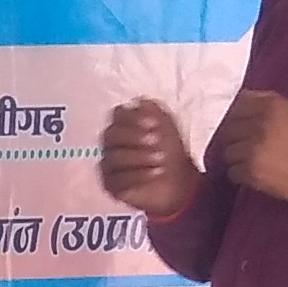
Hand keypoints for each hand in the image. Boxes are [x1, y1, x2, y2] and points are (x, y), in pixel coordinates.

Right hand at [100, 99, 204, 218]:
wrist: (178, 181)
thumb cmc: (170, 150)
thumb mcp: (167, 126)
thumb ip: (155, 111)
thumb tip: (140, 101)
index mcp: (123, 124)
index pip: (118, 114)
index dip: (134, 117)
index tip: (154, 123)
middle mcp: (111, 143)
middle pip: (112, 134)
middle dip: (135, 136)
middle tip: (158, 140)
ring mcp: (109, 164)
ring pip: (114, 157)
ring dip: (140, 156)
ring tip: (161, 158)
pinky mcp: (111, 185)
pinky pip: (118, 180)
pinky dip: (138, 175)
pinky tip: (155, 172)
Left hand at [211, 88, 287, 205]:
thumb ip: (269, 104)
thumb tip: (242, 100)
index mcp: (272, 106)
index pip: (239, 104)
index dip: (238, 115)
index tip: (242, 123)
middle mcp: (259, 124)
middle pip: (229, 127)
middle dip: (235, 137)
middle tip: (245, 145)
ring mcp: (252, 148)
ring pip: (227, 150)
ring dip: (236, 156)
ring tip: (250, 160)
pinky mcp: (250, 171)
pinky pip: (232, 171)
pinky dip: (240, 173)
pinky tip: (253, 173)